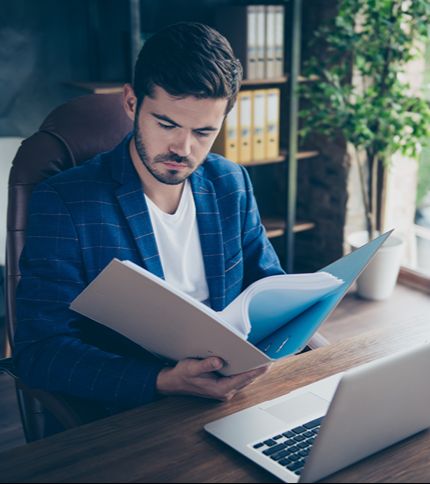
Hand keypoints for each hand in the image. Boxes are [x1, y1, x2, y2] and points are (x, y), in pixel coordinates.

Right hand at [156, 357, 270, 401]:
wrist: (174, 383)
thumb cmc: (183, 375)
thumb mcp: (192, 367)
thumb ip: (206, 365)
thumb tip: (219, 361)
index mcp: (220, 388)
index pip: (243, 378)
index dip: (256, 370)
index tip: (267, 364)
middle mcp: (226, 391)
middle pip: (247, 379)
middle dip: (259, 369)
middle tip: (272, 358)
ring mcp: (226, 390)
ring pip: (245, 379)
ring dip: (254, 370)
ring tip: (265, 359)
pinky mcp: (225, 386)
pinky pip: (240, 378)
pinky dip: (247, 371)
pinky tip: (251, 363)